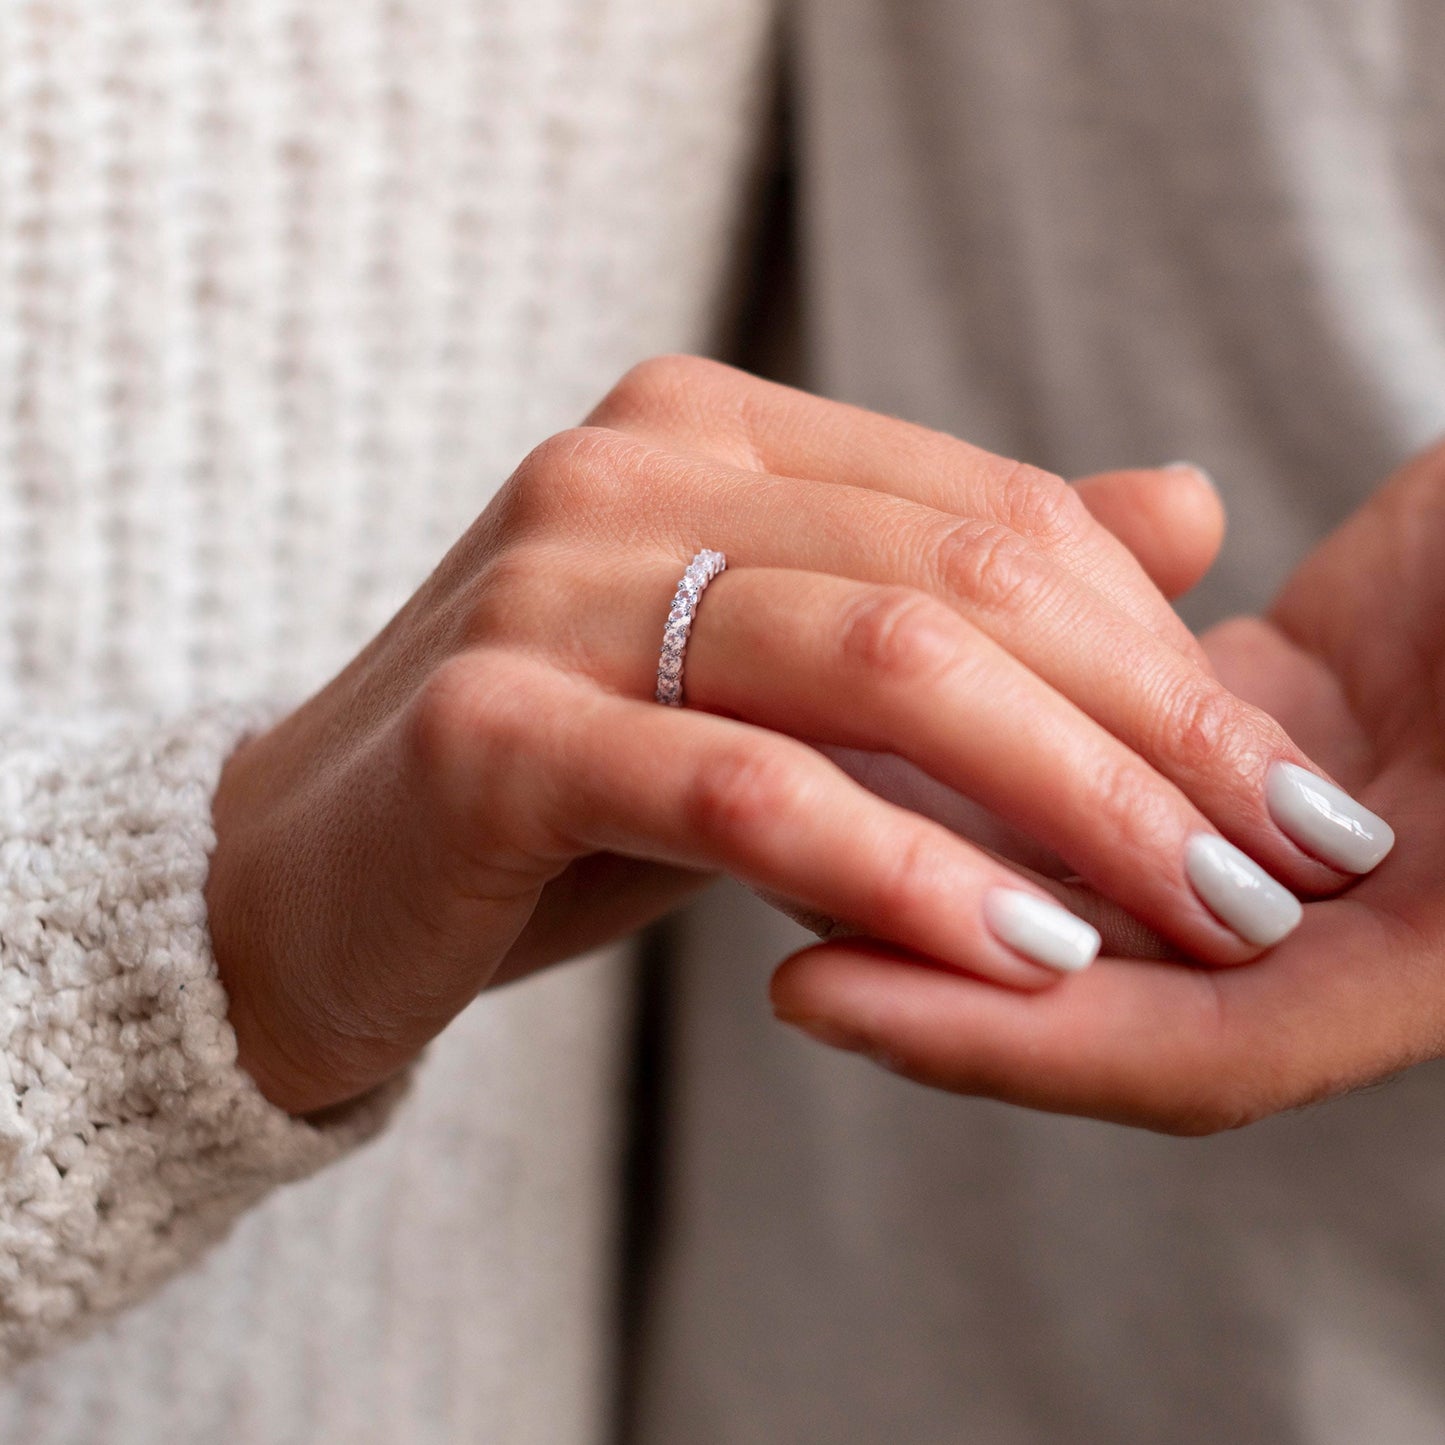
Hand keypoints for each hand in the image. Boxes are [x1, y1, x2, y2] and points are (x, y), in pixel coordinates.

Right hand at [207, 356, 1353, 1115]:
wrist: (318, 881)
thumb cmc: (564, 789)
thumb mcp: (769, 676)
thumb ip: (951, 591)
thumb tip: (1183, 509)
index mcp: (704, 433)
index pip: (993, 513)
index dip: (1160, 650)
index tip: (1272, 785)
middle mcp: (628, 472)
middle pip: (962, 580)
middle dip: (1152, 736)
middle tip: (1273, 866)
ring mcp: (551, 586)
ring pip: (877, 670)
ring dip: (1065, 808)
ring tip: (1187, 920)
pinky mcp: (496, 727)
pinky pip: (749, 792)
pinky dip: (902, 872)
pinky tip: (1013, 954)